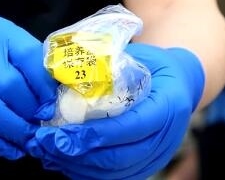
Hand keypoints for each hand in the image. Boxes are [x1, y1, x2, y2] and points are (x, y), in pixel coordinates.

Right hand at [0, 14, 58, 158]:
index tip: (51, 105)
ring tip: (28, 140)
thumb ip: (31, 70)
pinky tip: (10, 149)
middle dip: (29, 110)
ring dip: (14, 130)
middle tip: (41, 125)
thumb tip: (61, 100)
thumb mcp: (7, 56)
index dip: (44, 84)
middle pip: (7, 83)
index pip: (27, 54)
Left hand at [28, 43, 204, 178]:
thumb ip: (105, 66)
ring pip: (115, 172)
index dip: (96, 133)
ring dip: (77, 166)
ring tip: (47, 152)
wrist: (179, 83)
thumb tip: (59, 74)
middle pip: (121, 157)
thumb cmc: (152, 65)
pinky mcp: (146, 166)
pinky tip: (63, 161)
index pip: (131, 126)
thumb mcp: (135, 56)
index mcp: (169, 104)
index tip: (63, 132)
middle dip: (79, 154)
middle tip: (46, 143)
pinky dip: (86, 172)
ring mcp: (158, 156)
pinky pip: (114, 177)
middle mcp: (168, 137)